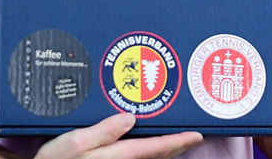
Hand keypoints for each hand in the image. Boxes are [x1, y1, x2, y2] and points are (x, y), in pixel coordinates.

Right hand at [35, 112, 202, 158]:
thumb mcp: (75, 142)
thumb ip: (104, 130)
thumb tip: (129, 117)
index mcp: (118, 156)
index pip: (157, 147)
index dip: (179, 141)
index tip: (197, 135)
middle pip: (158, 155)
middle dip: (176, 145)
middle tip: (192, 135)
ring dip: (163, 149)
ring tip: (175, 138)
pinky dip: (149, 152)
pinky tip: (147, 144)